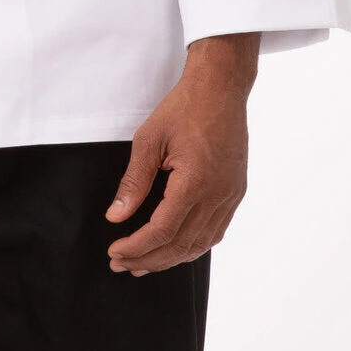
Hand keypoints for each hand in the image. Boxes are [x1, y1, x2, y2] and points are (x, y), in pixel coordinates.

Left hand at [103, 52, 251, 274]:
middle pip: (181, 244)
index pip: (162, 231)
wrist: (221, 86)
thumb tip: (116, 216)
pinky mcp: (235, 192)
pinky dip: (193, 246)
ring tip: (143, 263)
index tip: (114, 252)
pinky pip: (215, 231)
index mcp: (195, 182)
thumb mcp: (150, 138)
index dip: (137, 247)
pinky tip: (175, 247)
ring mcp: (230, 196)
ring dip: (170, 258)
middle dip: (148, 259)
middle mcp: (217, 195)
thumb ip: (134, 181)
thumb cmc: (184, 107)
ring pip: (200, 243)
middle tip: (121, 264)